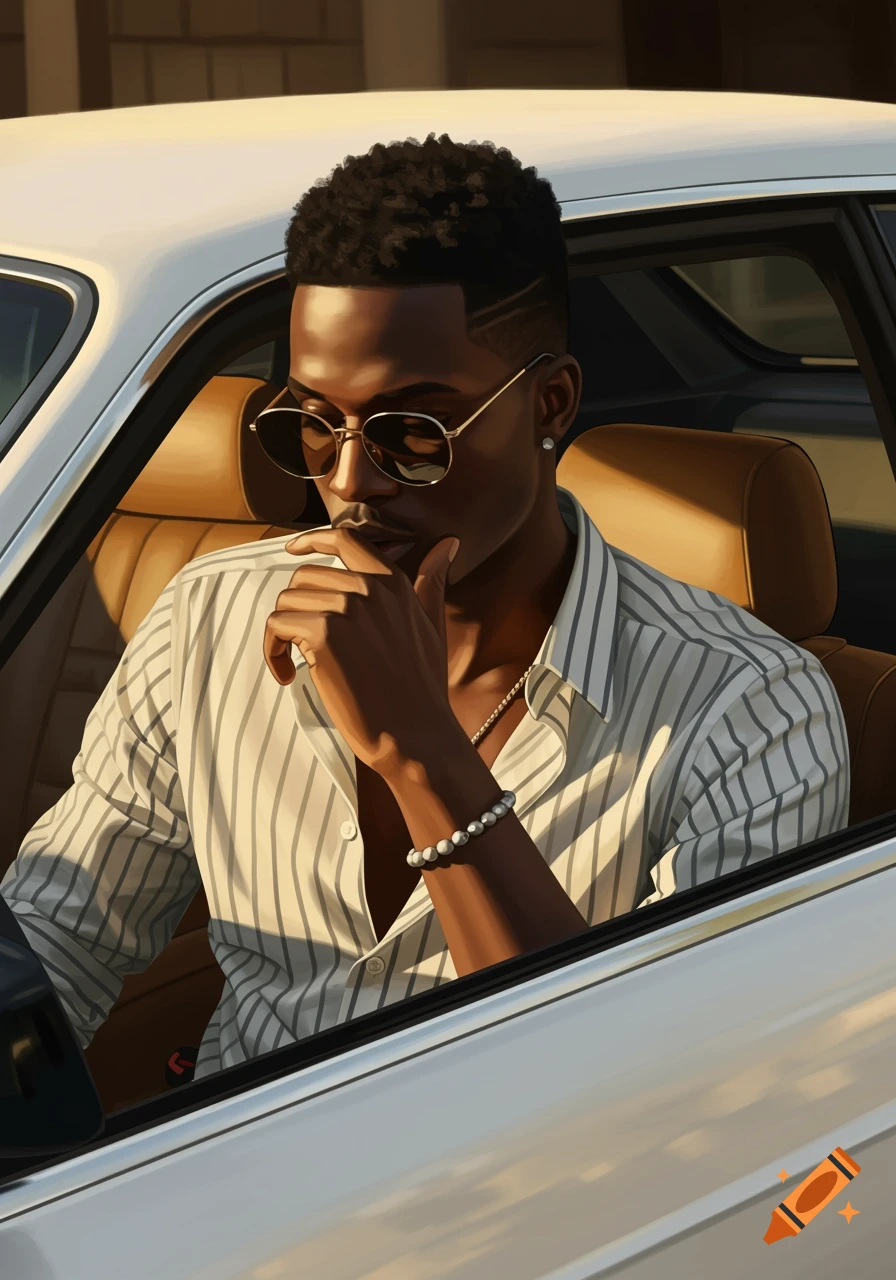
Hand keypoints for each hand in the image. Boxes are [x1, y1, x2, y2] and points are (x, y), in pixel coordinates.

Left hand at [263, 529, 461, 773]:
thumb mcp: (431, 625)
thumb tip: (449, 543)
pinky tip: (287, 677)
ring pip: (286, 601)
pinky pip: (276, 625)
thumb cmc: (422, 689)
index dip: (312, 539)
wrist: (416, 735)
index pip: (345, 539)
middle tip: (302, 647)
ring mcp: (347, 609)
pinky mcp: (324, 635)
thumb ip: (431, 582)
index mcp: (394, 583)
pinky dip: (271, 651)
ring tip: (295, 665)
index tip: (293, 549)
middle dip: (296, 609)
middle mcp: (370, 588)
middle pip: (305, 576)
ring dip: (281, 634)